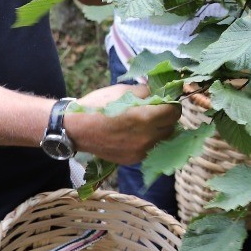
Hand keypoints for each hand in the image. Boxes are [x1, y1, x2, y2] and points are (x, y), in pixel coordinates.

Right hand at [66, 82, 181, 164]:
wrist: (75, 129)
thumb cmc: (98, 105)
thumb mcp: (123, 91)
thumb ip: (146, 92)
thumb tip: (161, 91)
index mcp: (145, 117)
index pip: (174, 111)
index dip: (172, 103)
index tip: (167, 99)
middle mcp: (146, 137)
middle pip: (172, 127)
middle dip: (168, 117)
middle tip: (158, 110)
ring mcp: (140, 151)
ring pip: (163, 140)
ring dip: (160, 130)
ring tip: (147, 122)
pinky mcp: (133, 160)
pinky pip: (151, 149)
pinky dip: (149, 141)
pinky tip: (137, 133)